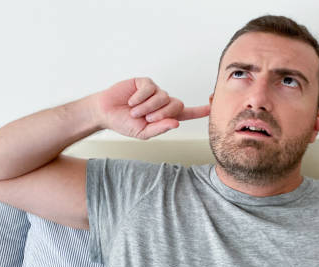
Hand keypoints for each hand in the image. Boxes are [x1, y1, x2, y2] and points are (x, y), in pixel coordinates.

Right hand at [95, 77, 209, 139]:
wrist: (106, 113)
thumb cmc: (124, 123)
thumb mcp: (143, 132)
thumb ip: (160, 129)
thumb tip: (176, 123)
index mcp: (165, 116)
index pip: (186, 113)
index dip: (200, 110)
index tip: (212, 106)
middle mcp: (163, 102)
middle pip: (176, 105)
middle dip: (162, 113)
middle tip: (146, 118)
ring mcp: (155, 91)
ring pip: (163, 97)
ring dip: (148, 106)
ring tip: (135, 111)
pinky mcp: (145, 82)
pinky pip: (149, 88)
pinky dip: (140, 97)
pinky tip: (131, 101)